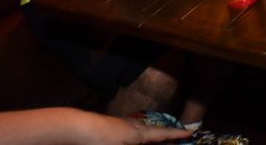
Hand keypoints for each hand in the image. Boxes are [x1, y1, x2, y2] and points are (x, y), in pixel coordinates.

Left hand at [77, 112, 192, 143]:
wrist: (75, 128)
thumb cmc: (99, 142)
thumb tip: (152, 142)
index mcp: (139, 134)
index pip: (163, 134)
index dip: (177, 135)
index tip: (190, 132)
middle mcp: (133, 126)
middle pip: (154, 131)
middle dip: (165, 135)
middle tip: (176, 137)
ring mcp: (122, 124)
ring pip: (142, 129)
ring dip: (151, 135)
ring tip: (156, 139)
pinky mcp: (111, 125)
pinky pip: (131, 130)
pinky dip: (138, 135)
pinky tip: (133, 137)